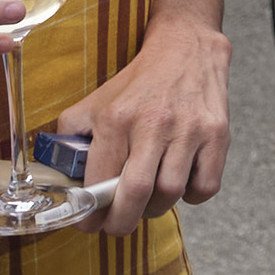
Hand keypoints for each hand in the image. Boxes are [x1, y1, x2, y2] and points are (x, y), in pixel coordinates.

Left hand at [58, 17, 232, 233]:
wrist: (186, 47)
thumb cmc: (139, 82)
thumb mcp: (96, 100)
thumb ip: (70, 134)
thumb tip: (57, 173)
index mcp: (117, 117)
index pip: (100, 179)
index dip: (91, 212)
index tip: (89, 224)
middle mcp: (153, 123)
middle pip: (137, 193)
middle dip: (122, 222)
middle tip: (116, 227)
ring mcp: (189, 130)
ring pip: (171, 193)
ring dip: (156, 208)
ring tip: (148, 199)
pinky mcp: (217, 135)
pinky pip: (205, 187)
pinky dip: (192, 195)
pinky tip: (180, 181)